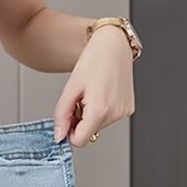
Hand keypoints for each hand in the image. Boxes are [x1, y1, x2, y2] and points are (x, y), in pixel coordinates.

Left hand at [53, 25, 135, 146]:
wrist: (114, 45)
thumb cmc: (93, 61)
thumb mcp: (70, 89)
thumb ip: (62, 116)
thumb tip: (59, 136)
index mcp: (100, 110)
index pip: (79, 141)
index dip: (69, 132)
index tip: (67, 119)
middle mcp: (115, 113)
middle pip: (88, 133)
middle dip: (79, 121)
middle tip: (79, 100)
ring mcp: (124, 111)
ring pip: (97, 126)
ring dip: (89, 115)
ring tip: (91, 94)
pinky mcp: (128, 108)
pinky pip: (108, 119)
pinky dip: (100, 111)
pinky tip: (101, 94)